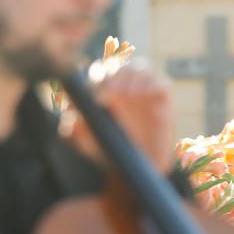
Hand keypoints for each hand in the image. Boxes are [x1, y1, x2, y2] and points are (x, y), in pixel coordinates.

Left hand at [63, 58, 174, 172]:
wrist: (133, 167)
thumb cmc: (108, 150)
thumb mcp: (86, 143)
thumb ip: (73, 132)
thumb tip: (70, 119)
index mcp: (105, 89)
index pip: (100, 71)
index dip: (97, 77)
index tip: (94, 95)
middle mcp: (125, 85)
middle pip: (121, 65)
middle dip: (114, 76)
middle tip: (109, 94)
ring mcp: (146, 91)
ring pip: (142, 68)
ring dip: (134, 77)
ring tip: (128, 94)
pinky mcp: (164, 102)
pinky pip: (163, 84)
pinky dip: (156, 85)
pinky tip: (147, 95)